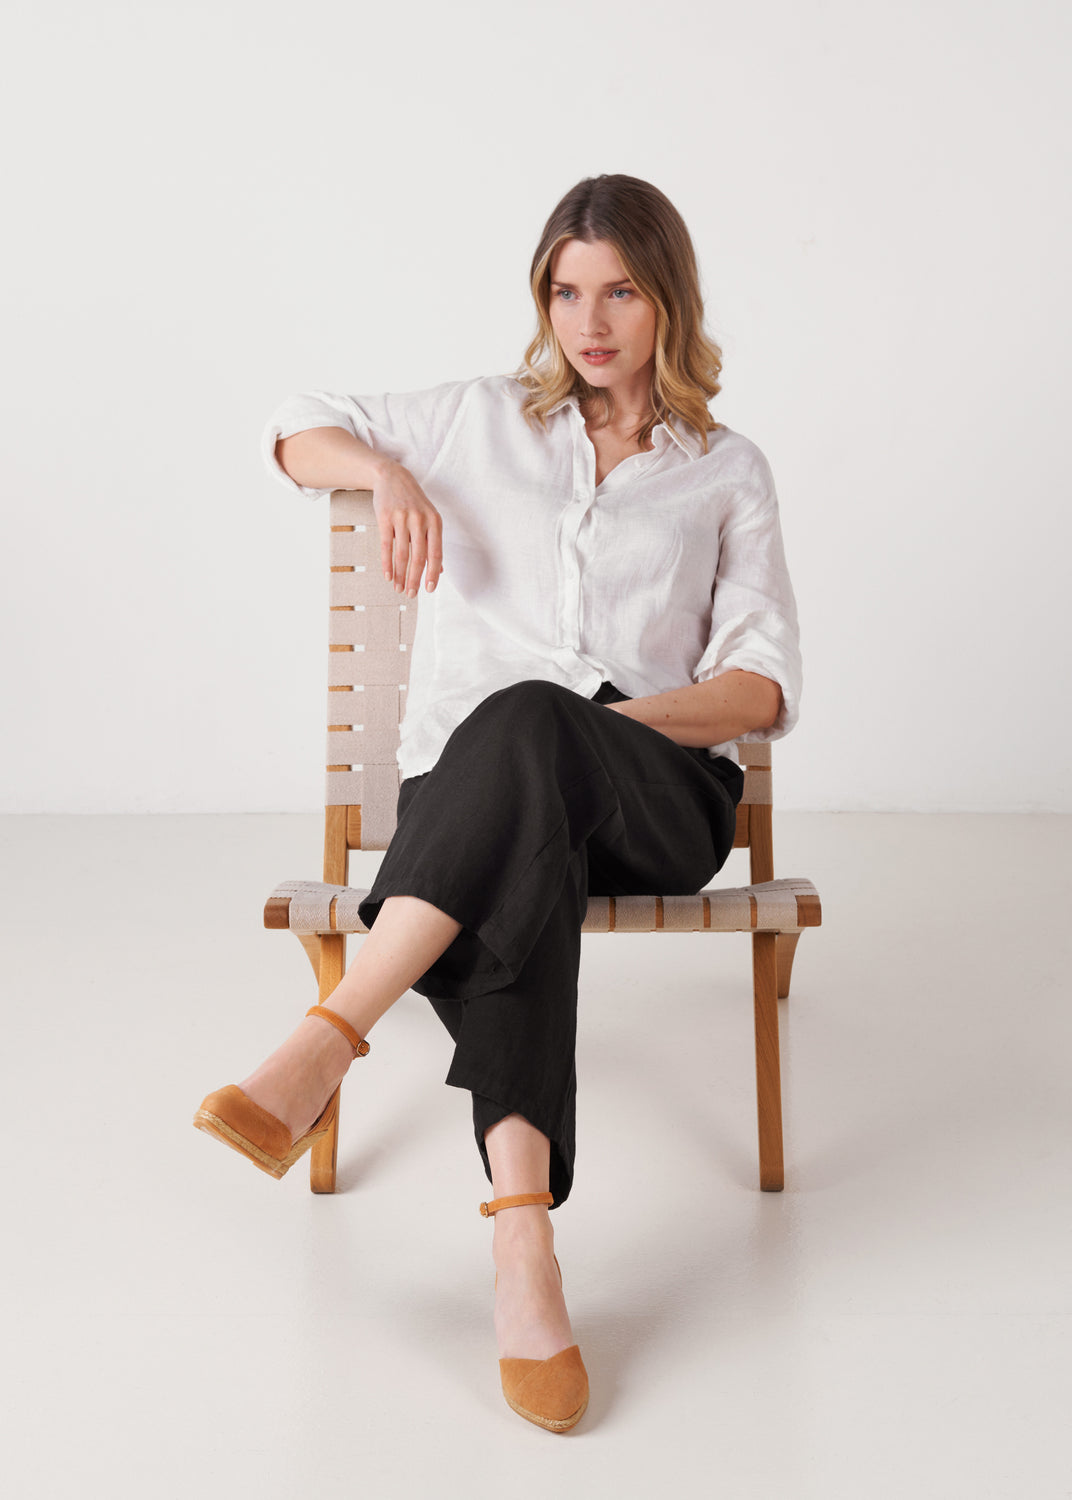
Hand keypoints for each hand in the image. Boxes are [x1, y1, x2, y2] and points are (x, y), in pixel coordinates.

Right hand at [372, 460, 443, 595]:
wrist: (392, 476)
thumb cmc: (413, 502)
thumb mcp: (429, 518)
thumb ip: (434, 543)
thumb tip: (440, 570)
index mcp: (435, 522)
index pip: (436, 553)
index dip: (433, 574)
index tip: (429, 589)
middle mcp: (420, 520)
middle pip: (419, 557)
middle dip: (414, 579)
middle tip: (411, 594)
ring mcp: (403, 518)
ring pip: (402, 554)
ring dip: (400, 575)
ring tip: (398, 588)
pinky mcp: (385, 518)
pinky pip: (387, 546)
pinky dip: (387, 563)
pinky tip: (387, 575)